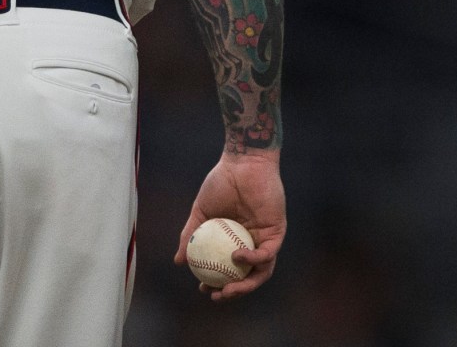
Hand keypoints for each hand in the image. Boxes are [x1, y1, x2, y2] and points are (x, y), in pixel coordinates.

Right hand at [174, 148, 284, 300]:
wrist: (242, 162)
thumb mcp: (201, 212)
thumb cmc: (222, 182)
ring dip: (246, 285)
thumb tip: (178, 261)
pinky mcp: (277, 232)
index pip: (229, 269)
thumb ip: (191, 235)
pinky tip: (238, 257)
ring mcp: (265, 239)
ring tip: (228, 288)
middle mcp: (252, 243)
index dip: (218, 283)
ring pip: (261, 272)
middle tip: (217, 295)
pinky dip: (254, 259)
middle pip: (247, 276)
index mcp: (235, 241)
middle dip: (233, 291)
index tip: (203, 287)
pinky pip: (268, 253)